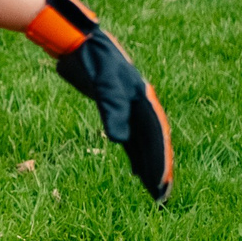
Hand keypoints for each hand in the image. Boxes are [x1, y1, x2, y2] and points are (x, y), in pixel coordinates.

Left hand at [24, 0, 172, 202]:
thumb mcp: (104, 86)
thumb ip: (113, 112)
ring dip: (146, 164)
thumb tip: (119, 141)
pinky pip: (130, 137)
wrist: (79, 43)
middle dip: (157, 169)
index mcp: (144, 101)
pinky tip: (133, 168)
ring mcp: (129, 108)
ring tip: (151, 189)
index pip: (156, 138)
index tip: (161, 184)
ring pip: (142, 143)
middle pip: (153, 144)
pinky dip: (134, 153)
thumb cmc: (93, 62)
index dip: (160, 161)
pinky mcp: (116, 108)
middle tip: (161, 197)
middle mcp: (141, 107)